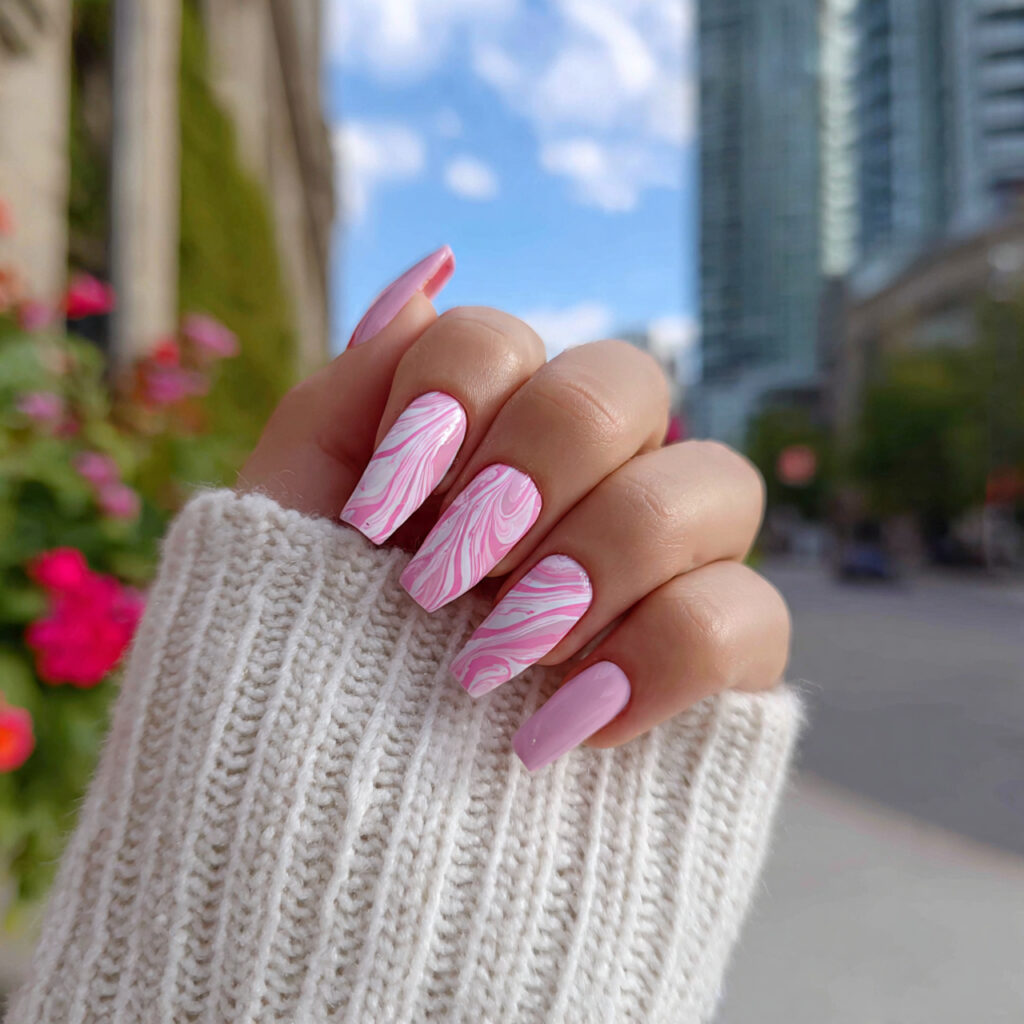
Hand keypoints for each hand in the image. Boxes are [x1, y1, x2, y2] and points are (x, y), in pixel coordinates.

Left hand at [240, 247, 790, 769]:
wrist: (344, 845)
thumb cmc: (304, 680)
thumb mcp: (288, 538)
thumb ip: (345, 404)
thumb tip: (426, 272)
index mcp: (482, 445)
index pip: (503, 342)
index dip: (450, 398)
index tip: (382, 511)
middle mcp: (584, 483)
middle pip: (628, 380)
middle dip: (535, 467)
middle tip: (448, 579)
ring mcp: (661, 568)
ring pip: (714, 481)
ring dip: (601, 556)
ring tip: (499, 659)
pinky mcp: (716, 661)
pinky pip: (751, 614)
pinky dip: (661, 659)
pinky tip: (568, 727)